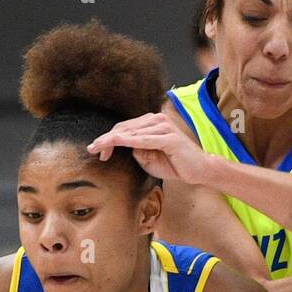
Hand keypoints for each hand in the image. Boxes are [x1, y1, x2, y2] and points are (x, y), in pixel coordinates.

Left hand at [87, 114, 213, 185]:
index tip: (97, 150)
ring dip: (113, 140)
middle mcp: (157, 121)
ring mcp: (163, 127)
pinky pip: (144, 139)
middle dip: (106, 139)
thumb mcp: (149, 159)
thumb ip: (136, 151)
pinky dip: (128, 141)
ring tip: (98, 148)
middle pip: (124, 127)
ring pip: (131, 132)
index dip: (109, 138)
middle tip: (92, 149)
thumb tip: (124, 146)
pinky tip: (116, 143)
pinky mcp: (169, 137)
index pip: (125, 128)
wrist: (198, 171)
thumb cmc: (174, 165)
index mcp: (151, 124)